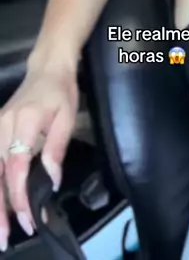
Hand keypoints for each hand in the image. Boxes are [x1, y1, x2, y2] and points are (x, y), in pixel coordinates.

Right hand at [0, 65, 77, 248]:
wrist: (47, 68)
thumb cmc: (61, 92)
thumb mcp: (67, 116)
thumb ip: (57, 148)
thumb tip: (52, 180)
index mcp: (25, 121)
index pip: (17, 164)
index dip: (20, 193)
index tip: (29, 215)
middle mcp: (4, 126)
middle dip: (0, 207)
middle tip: (5, 236)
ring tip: (0, 228)